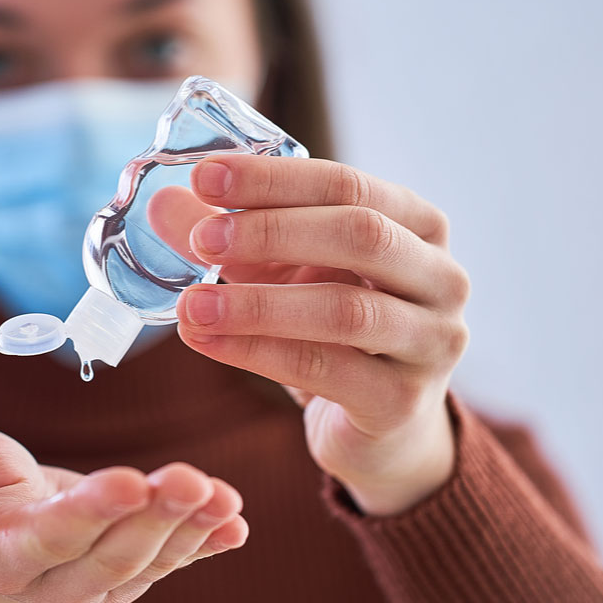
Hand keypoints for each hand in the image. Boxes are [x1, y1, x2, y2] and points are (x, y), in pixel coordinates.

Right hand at [0, 426, 247, 602]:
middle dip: (153, 519)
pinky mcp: (122, 575)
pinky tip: (234, 525)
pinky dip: (203, 545)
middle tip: (191, 479)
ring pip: (143, 567)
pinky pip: (166, 565)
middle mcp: (45, 583)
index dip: (91, 514)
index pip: (47, 540)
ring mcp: (89, 586)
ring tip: (224, 496)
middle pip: (106, 560)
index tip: (133, 481)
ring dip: (188, 531)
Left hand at [151, 156, 468, 515]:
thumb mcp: (280, 273)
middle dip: (272, 231)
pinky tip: (206, 342)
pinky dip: (259, 353)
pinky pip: (325, 369)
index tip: (204, 177)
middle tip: (200, 240)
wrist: (378, 425)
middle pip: (360, 234)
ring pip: (345, 311)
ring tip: (191, 305)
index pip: (347, 184)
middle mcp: (441, 277)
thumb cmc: (331, 330)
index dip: (273, 179)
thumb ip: (229, 238)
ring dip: (258, 305)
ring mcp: (433, 342)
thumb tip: (160, 204)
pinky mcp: (403, 401)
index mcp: (417, 224)